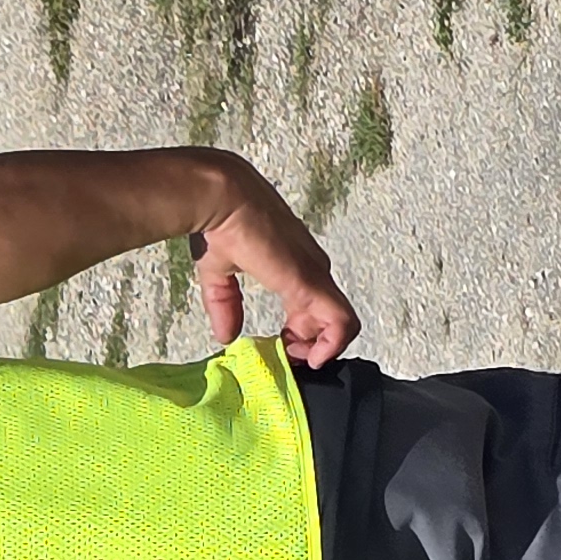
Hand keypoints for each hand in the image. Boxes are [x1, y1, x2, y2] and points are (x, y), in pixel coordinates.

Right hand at [185, 160, 363, 367]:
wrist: (225, 201)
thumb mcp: (218, 273)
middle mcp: (310, 269)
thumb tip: (225, 335)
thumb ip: (225, 304)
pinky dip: (332, 346)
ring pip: (341, 324)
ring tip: (299, 359)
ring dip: (323, 348)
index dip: (300, 333)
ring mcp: (315, 276)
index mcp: (292, 265)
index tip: (279, 346)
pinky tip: (313, 357)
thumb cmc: (221, 225)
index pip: (312, 305)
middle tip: (288, 357)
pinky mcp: (314, 284)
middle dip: (310, 344)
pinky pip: (341, 324)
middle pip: (329, 317)